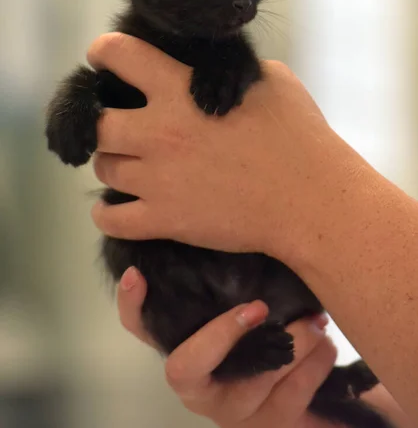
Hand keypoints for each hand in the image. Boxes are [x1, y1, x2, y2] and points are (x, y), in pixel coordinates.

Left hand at [89, 33, 367, 265]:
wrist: (310, 199)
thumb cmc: (299, 136)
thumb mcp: (269, 81)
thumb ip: (227, 69)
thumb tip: (210, 65)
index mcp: (181, 89)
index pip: (118, 55)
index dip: (104, 53)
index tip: (105, 61)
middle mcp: (159, 131)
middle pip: (97, 123)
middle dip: (104, 123)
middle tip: (122, 127)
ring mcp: (158, 178)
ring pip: (103, 167)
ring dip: (112, 164)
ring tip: (129, 166)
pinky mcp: (165, 219)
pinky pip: (110, 220)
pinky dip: (107, 213)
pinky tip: (115, 207)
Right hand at [117, 266, 336, 427]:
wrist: (309, 392)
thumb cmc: (271, 336)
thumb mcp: (250, 307)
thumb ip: (235, 286)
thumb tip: (236, 232)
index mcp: (185, 350)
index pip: (141, 329)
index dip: (132, 305)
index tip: (137, 273)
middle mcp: (199, 386)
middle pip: (184, 368)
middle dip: (222, 334)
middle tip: (257, 306)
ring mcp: (232, 411)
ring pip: (253, 381)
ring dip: (292, 344)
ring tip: (315, 320)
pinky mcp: (270, 427)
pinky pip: (292, 397)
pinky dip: (314, 364)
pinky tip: (325, 344)